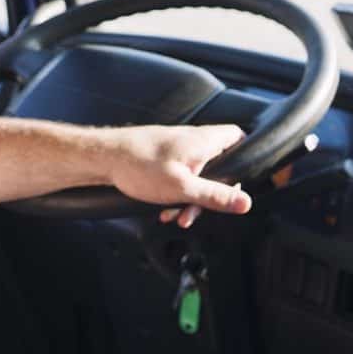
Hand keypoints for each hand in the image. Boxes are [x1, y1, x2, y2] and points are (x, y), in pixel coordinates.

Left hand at [103, 123, 251, 228]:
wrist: (105, 157)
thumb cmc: (140, 165)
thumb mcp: (183, 188)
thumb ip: (215, 196)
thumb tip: (246, 202)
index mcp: (204, 141)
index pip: (239, 137)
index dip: (247, 157)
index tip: (243, 181)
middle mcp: (193, 141)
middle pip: (220, 165)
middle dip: (213, 192)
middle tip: (202, 209)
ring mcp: (178, 148)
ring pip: (199, 175)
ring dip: (191, 198)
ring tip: (177, 216)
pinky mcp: (165, 158)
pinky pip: (182, 177)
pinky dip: (177, 194)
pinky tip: (165, 210)